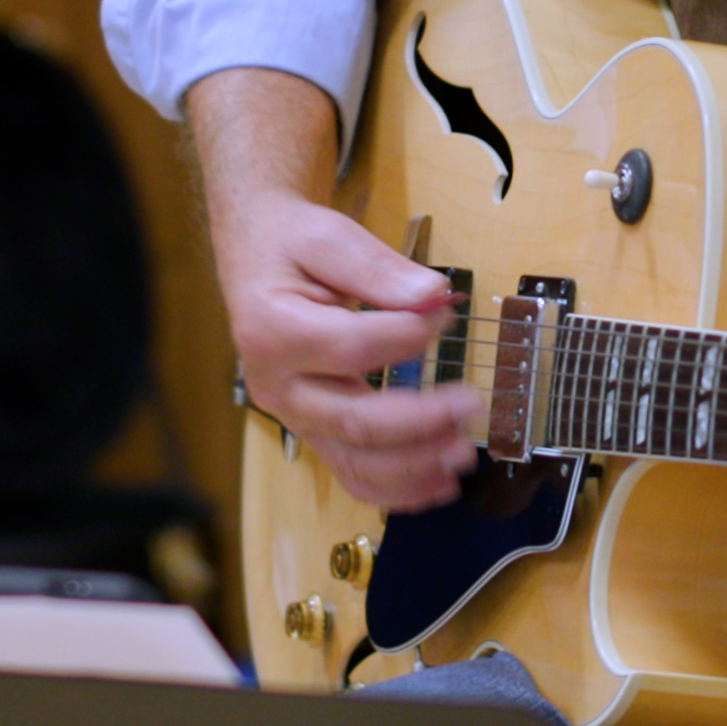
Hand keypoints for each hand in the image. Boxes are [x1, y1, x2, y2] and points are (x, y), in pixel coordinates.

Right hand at [183, 67, 478, 512]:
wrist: (255, 259)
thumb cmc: (289, 245)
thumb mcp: (327, 236)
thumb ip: (377, 268)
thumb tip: (433, 297)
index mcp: (273, 332)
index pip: (350, 348)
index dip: (406, 336)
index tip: (446, 316)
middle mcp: (278, 386)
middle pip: (353, 421)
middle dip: (420, 423)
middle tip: (471, 406)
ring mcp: (294, 416)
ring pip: (353, 462)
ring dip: (414, 468)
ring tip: (462, 456)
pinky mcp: (312, 430)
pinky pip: (350, 474)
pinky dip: (396, 488)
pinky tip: (437, 484)